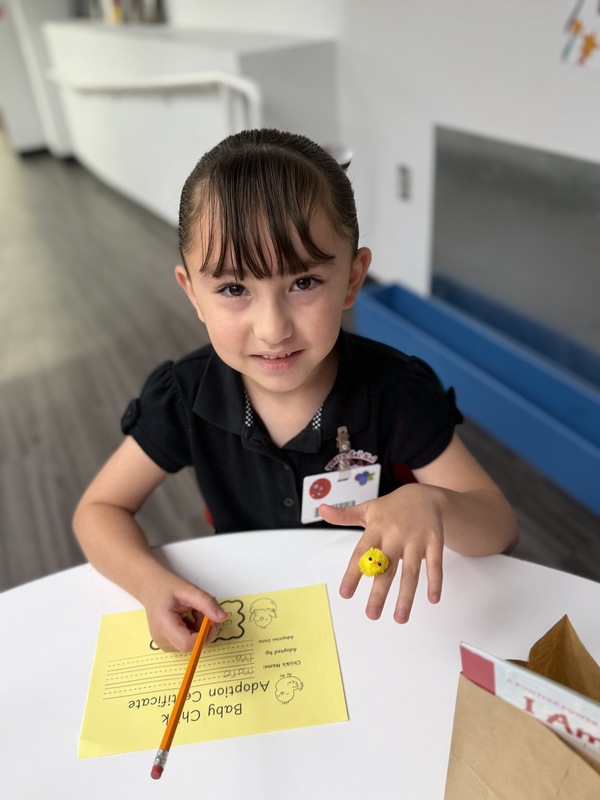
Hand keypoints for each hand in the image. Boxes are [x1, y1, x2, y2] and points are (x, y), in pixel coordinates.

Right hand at [140, 573, 227, 651]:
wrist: (149, 587)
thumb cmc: (166, 586)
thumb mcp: (189, 590)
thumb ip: (206, 603)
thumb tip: (222, 618)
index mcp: (164, 626)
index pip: (188, 644)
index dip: (204, 634)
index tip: (209, 618)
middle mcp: (161, 639)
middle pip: (192, 646)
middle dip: (203, 629)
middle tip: (200, 610)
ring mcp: (163, 644)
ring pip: (192, 645)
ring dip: (199, 629)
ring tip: (192, 611)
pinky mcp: (167, 643)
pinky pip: (187, 642)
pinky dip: (193, 631)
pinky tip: (188, 618)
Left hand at [319, 483, 444, 623]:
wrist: (424, 495)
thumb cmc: (392, 508)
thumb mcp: (367, 509)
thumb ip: (344, 515)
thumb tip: (322, 509)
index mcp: (376, 529)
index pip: (362, 554)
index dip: (353, 574)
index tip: (345, 594)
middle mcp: (395, 535)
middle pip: (386, 568)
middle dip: (379, 592)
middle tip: (371, 614)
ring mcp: (416, 539)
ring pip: (411, 571)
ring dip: (406, 596)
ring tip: (400, 618)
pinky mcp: (434, 542)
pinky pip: (435, 564)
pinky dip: (435, 582)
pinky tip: (433, 600)